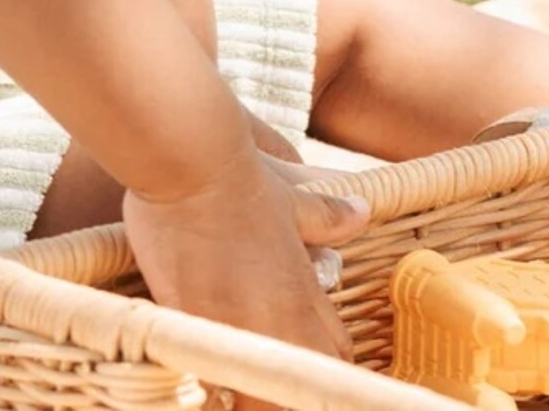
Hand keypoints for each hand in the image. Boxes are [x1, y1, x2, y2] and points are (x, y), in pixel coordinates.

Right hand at [122, 141, 369, 410]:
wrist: (190, 161)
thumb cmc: (241, 176)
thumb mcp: (291, 199)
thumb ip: (326, 218)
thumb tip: (361, 211)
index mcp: (301, 298)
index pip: (335, 358)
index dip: (327, 362)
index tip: (313, 356)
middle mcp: (270, 325)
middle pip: (296, 392)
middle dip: (290, 389)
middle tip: (278, 374)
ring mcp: (228, 329)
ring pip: (251, 396)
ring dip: (251, 393)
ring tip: (242, 374)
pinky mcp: (187, 324)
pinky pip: (208, 372)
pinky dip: (213, 373)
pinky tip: (207, 362)